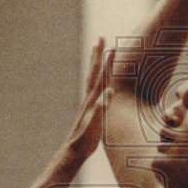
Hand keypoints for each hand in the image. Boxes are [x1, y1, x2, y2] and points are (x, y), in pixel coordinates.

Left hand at [64, 37, 113, 162]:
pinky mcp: (89, 108)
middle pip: (94, 72)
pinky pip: (94, 87)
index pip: (102, 77)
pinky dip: (97, 78)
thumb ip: (101, 108)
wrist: (74, 150)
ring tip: (96, 50)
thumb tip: (109, 92)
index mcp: (93, 100)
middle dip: (98, 55)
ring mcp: (88, 102)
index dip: (108, 63)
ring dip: (95, 63)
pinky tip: (98, 77)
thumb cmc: (85, 140)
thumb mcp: (95, 125)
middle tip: (101, 38)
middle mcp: (89, 98)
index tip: (113, 47)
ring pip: (92, 77)